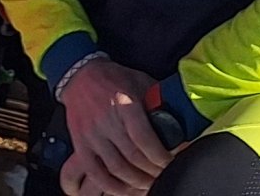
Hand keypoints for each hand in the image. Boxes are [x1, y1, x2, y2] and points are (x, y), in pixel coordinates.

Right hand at [57, 57, 171, 195]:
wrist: (79, 75)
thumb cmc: (114, 79)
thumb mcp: (141, 82)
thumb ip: (158, 101)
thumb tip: (180, 121)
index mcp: (124, 103)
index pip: (143, 138)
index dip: (160, 156)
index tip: (171, 161)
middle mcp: (106, 120)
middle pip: (133, 157)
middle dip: (152, 171)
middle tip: (164, 174)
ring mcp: (91, 134)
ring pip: (116, 168)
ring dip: (136, 181)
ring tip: (149, 183)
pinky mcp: (81, 144)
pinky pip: (95, 172)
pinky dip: (112, 186)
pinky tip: (125, 189)